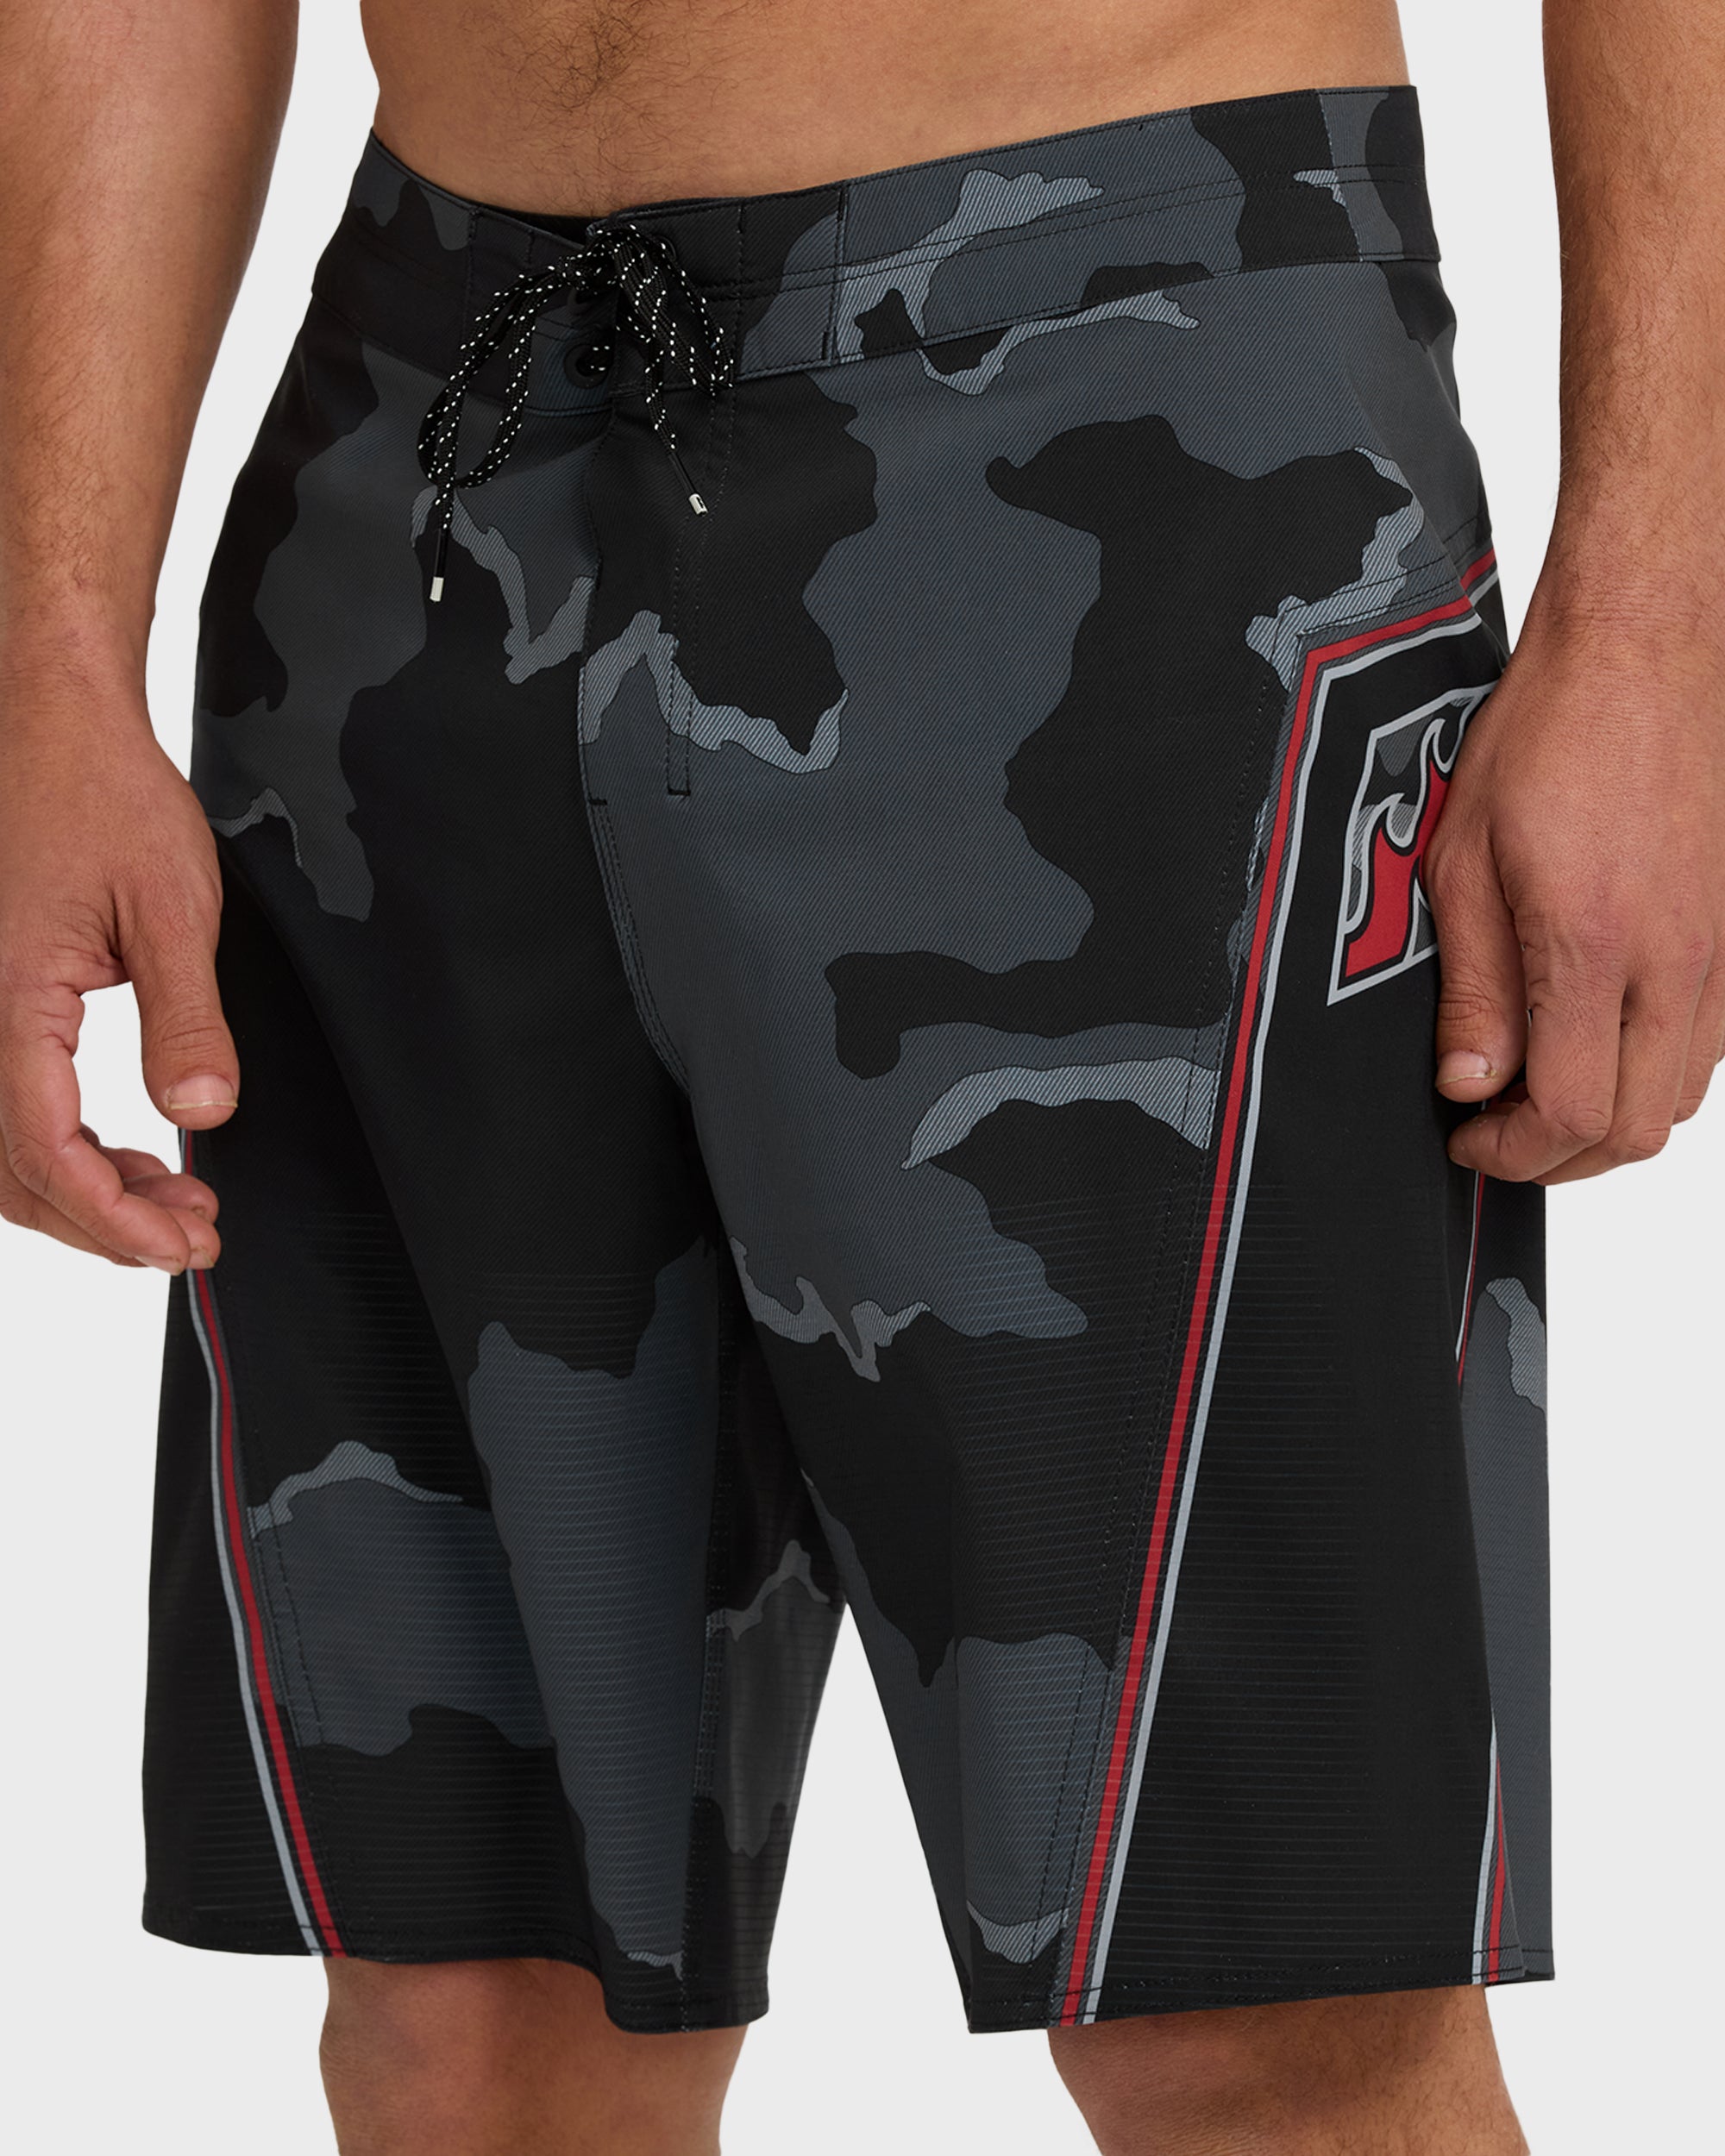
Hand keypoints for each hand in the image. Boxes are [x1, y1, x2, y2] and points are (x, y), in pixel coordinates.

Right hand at [0, 672, 235, 1266]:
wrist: (50, 725)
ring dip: (81, 1192)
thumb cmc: (100, 792)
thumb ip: (187, 1016)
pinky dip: (60, 1148)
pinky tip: (123, 1157)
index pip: (43, 1148)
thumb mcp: (173, 906)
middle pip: (11, 1170)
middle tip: (191, 1235)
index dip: (110, 1216)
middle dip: (102, 1220)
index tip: (177, 1243)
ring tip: (169, 1201)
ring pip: (1, 1149)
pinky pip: (7, 1104)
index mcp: (6, 998)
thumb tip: (202, 1106)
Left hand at [1424, 601, 1724, 1182]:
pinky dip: (1651, 1075)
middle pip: (1633, 1129)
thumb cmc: (1551, 735)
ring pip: (1678, 1100)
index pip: (1570, 1111)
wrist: (1643, 654)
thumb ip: (1471, 986)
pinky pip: (1707, 1050)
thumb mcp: (1463, 861)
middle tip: (1495, 1132)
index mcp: (1593, 945)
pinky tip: (1595, 1045)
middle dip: (1555, 1157)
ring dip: (1606, 1121)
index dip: (1510, 1153)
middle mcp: (1675, 962)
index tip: (1467, 1139)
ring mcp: (1718, 952)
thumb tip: (1469, 1084)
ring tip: (1537, 1094)